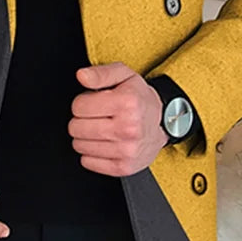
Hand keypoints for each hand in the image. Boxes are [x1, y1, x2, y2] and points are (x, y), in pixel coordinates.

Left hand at [68, 62, 168, 176]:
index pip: (78, 106)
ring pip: (79, 146)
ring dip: (86, 138)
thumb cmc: (139, 99)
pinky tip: (105, 144)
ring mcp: (126, 150)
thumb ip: (100, 73)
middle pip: (76, 128)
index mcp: (126, 103)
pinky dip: (92, 154)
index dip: (83, 103)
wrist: (165, 123)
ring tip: (102, 130)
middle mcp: (128, 128)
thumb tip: (82, 75)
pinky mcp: (123, 167)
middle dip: (82, 120)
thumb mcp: (123, 75)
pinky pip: (87, 162)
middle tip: (98, 117)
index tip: (95, 103)